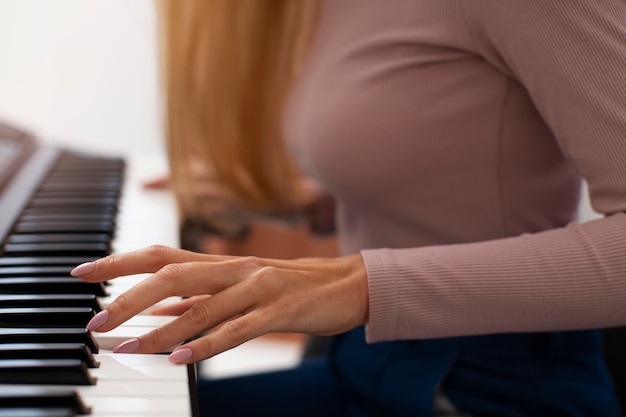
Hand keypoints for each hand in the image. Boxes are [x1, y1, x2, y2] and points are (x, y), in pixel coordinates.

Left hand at [70, 245, 367, 363]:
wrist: (348, 283)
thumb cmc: (294, 286)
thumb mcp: (244, 287)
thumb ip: (203, 297)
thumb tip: (158, 312)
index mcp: (224, 263)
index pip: (162, 254)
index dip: (120, 261)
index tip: (83, 273)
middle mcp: (236, 269)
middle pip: (172, 274)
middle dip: (129, 297)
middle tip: (96, 320)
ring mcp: (258, 288)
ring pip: (200, 306)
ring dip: (159, 330)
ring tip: (126, 349)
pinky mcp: (280, 310)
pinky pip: (237, 329)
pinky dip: (206, 344)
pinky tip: (180, 359)